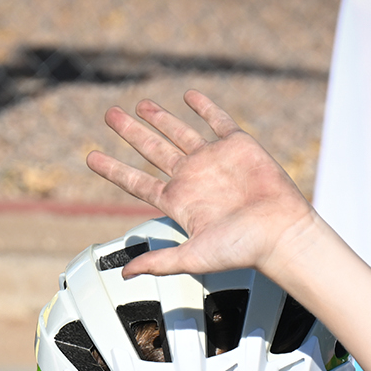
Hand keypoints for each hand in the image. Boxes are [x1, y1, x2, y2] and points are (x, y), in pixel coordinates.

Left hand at [86, 91, 316, 279]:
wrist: (281, 233)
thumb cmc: (241, 249)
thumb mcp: (193, 258)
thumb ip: (158, 262)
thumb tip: (124, 274)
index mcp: (178, 201)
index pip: (136, 181)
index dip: (113, 169)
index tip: (90, 157)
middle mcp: (192, 177)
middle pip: (152, 149)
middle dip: (130, 132)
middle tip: (110, 114)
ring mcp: (213, 160)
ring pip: (179, 131)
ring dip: (158, 117)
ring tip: (139, 104)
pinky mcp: (237, 145)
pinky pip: (217, 120)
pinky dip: (203, 106)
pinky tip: (188, 96)